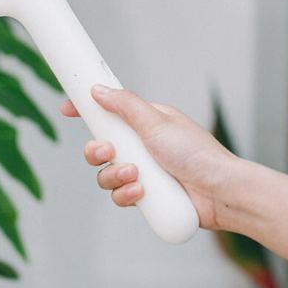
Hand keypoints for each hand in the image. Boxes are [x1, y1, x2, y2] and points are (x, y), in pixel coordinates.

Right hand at [60, 85, 236, 229]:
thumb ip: (125, 105)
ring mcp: (143, 172)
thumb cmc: (197, 153)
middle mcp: (141, 146)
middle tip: (109, 152)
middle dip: (97, 152)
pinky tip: (141, 194)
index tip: (67, 108)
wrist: (219, 192)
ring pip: (106, 174)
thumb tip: (98, 90)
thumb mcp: (157, 122)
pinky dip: (126, 195)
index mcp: (145, 123)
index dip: (86, 111)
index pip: (109, 112)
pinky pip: (120, 196)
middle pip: (100, 147)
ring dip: (114, 176)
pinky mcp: (146, 197)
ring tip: (135, 176)